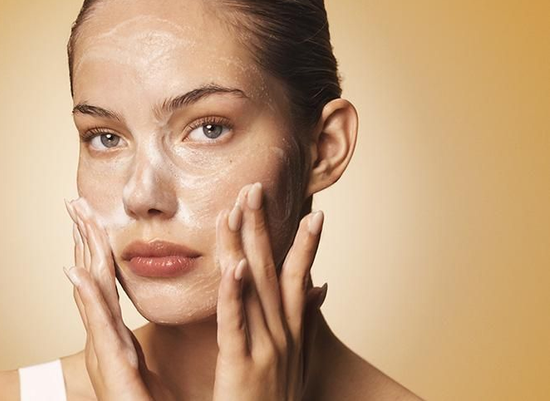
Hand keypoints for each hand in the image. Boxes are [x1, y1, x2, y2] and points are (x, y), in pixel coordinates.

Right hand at [62, 198, 173, 400]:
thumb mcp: (139, 364)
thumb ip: (133, 341)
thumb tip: (135, 321)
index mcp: (114, 332)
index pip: (105, 280)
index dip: (96, 246)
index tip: (91, 214)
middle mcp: (104, 336)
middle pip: (93, 277)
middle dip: (83, 238)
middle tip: (74, 201)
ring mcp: (104, 349)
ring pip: (92, 292)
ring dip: (83, 254)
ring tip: (78, 220)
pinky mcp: (112, 366)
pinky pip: (99, 326)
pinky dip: (86, 299)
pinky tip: (75, 273)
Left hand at [213, 183, 326, 400]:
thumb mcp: (297, 359)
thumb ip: (304, 320)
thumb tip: (321, 288)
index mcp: (292, 332)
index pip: (298, 276)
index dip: (303, 242)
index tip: (311, 210)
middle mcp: (284, 334)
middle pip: (273, 269)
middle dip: (265, 226)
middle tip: (257, 187)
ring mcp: (266, 348)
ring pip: (254, 286)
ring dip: (246, 244)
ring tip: (241, 207)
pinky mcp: (242, 366)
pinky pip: (236, 322)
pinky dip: (235, 292)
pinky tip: (234, 265)